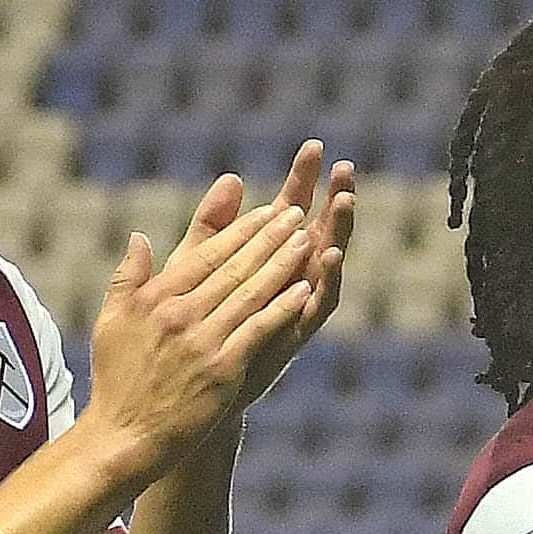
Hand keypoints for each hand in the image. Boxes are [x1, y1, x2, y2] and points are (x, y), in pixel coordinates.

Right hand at [86, 159, 339, 476]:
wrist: (123, 437)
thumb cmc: (116, 380)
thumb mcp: (111, 321)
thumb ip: (128, 277)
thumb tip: (140, 238)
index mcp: (156, 298)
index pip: (206, 254)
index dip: (240, 230)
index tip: (266, 211)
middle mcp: (180, 314)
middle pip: (233, 266)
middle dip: (268, 237)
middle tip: (295, 212)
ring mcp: (202, 342)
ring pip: (250, 293)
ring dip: (282, 264)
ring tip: (306, 240)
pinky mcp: (222, 370)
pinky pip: (259, 331)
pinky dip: (283, 309)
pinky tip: (305, 291)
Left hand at [209, 140, 356, 410]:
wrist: (187, 387)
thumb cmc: (191, 326)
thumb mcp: (195, 267)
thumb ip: (211, 226)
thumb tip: (233, 178)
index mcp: (264, 259)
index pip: (289, 210)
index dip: (302, 179)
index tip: (314, 147)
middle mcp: (287, 280)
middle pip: (318, 231)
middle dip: (333, 200)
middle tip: (345, 168)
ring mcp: (293, 308)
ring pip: (325, 266)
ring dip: (338, 234)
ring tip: (344, 203)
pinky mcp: (291, 335)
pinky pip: (316, 306)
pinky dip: (326, 281)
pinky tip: (330, 256)